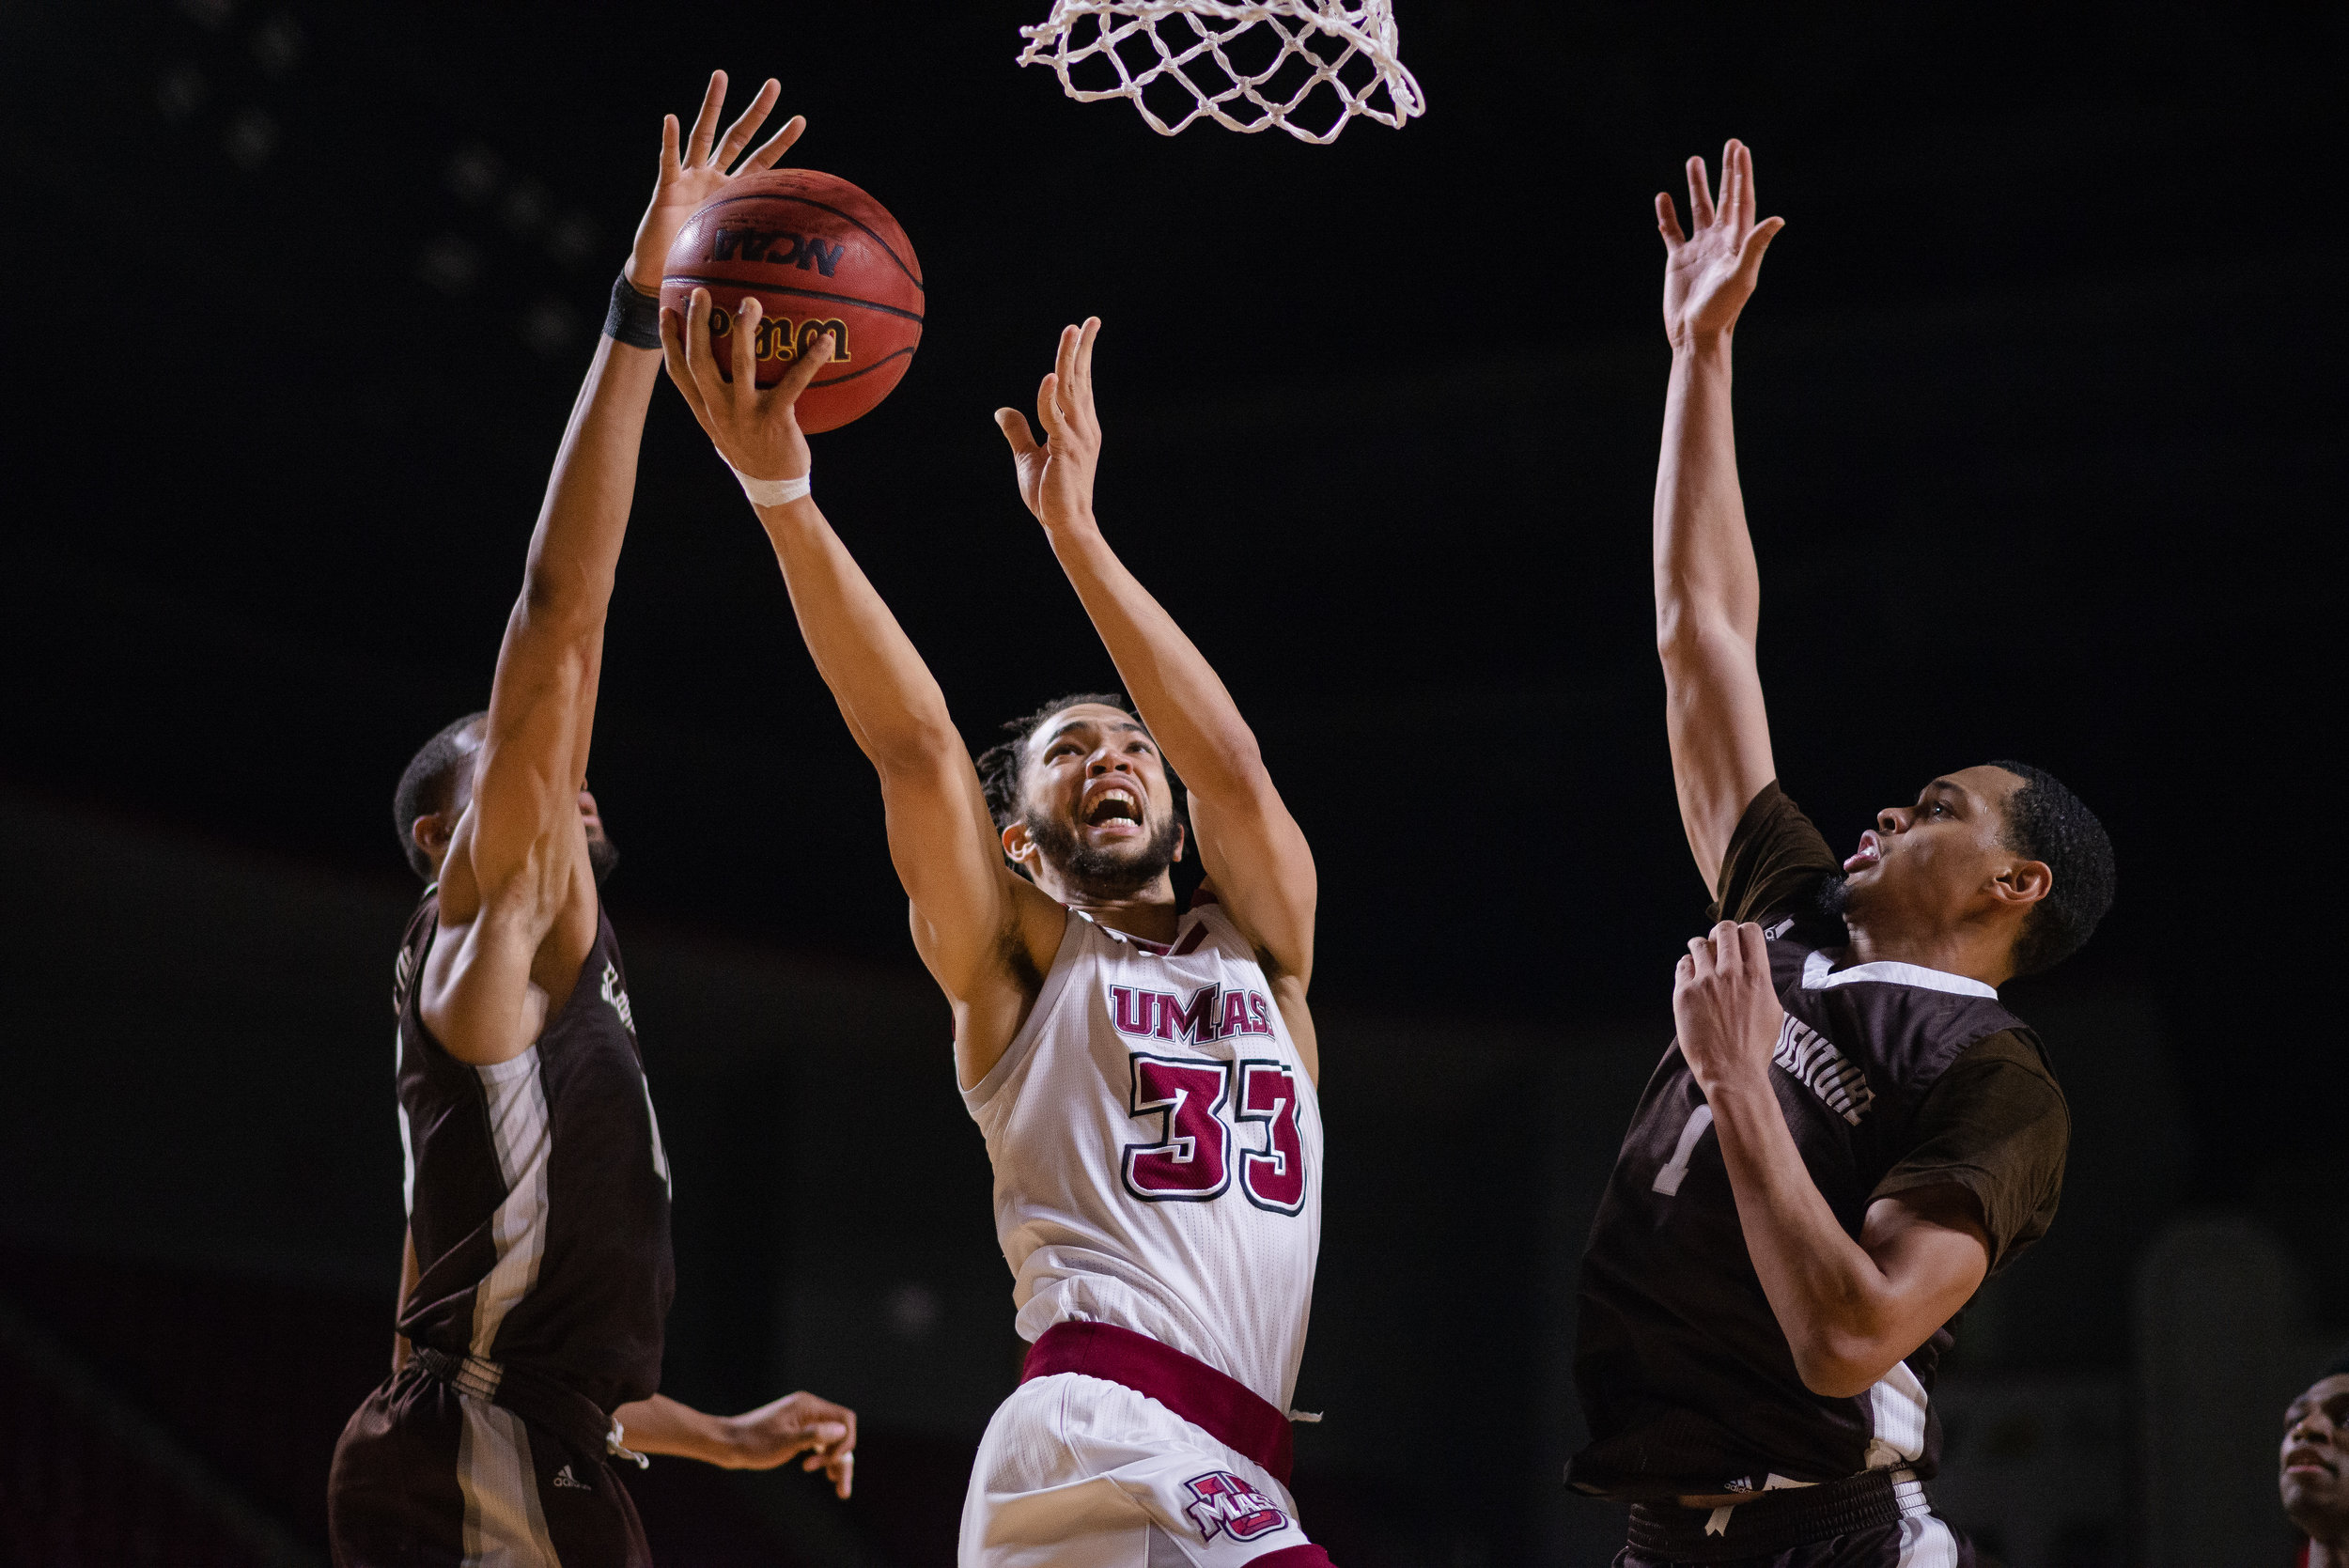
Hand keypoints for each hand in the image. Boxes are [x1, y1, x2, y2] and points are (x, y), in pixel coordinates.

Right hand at [625, 71, 803, 293]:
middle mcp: (713, 176)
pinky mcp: (667, 188)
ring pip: (703, 135)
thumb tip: (797, 261)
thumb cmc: (697, 261)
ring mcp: (690, 178)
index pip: (762, 160)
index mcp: (733, 190)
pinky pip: (669, 162)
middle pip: (738, 137)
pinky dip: (670, 141)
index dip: (780, 142)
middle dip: (756, 111)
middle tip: (774, 84)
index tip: (800, 119)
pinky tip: (672, 119)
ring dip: (712, 106)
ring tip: (721, 77)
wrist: (660, 273)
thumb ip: (758, 244)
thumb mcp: (734, 250)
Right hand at [662, 290, 831, 483]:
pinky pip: (794, 383)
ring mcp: (745, 414)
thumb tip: (724, 372)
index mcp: (705, 411)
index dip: (668, 341)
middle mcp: (719, 410)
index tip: (665, 310)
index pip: (678, 372)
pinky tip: (824, 338)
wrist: (773, 491)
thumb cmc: (753, 454)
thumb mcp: (726, 430)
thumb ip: (721, 402)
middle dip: (697, 325)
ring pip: (739, 365)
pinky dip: (811, 359)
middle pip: (700, 360)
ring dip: (743, 331)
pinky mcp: (775, 419)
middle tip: (701, 292)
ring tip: (751, 303)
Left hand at [718, 1390, 857, 1495]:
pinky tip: (827, 1475)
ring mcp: (804, 1421)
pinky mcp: (798, 1432)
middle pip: (840, 1433)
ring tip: (840, 1489)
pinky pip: (820, 1444)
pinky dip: (825, 1459)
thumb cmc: (753, 1443)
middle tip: (841, 1490)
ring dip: (836, 1463)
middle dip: (843, 1460)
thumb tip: (842, 1430)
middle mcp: (809, 1411)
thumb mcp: (784, 1442)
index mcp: (808, 1406)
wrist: (728, 1444)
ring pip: (832, 1441)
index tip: (833, 1461)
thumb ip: (814, 1435)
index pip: (845, 1418)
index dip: (846, 1441)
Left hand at [995, 318, 1102, 532]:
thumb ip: (1018, 431)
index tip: (1085, 328)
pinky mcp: (1065, 450)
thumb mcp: (1028, 456)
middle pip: (1082, 379)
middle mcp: (1083, 426)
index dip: (1083, 356)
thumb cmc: (1050, 494)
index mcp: (1079, 426)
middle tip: (1088, 321)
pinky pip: (1055, 417)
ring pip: (1072, 390)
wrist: (1065, 523)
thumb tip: (1002, 410)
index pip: (1082, 383)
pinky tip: (1050, 377)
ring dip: (1070, 360)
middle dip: (1083, 348)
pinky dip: (1050, 396)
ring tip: (1071, 332)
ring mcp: (1076, 437)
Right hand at [1656, 139, 1784, 349]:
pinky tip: (1663, 197)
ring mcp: (1699, 249)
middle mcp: (1720, 241)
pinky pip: (1672, 231)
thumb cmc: (1722, 310)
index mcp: (1737, 241)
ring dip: (1698, 186)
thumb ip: (1756, 246)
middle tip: (1730, 144)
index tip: (1740, 149)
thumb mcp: (1741, 276)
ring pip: (1699, 209)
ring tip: (1694, 160)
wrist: (1696, 334)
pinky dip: (1668, 215)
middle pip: (1725, 198)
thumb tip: (1778, 219)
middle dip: (1727, 172)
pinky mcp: (1678, 260)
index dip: (1742, 174)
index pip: (1741, 200)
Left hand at [1672, 920, 1783, 1097]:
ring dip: (1701, 947)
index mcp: (1757, 976)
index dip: (1744, 932)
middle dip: (1721, 933)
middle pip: (1724, 929)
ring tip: (1701, 958)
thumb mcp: (1772, 1011)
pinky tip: (1691, 977)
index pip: (1751, 931)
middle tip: (1718, 945)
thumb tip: (1754, 966)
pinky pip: (1683, 964)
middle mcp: (1731, 973)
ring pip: (1699, 943)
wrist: (1732, 1071)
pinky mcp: (1684, 993)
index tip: (1739, 941)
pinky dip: (1687, 966)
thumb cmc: (1754, 1047)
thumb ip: (1762, 983)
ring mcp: (1706, 981)